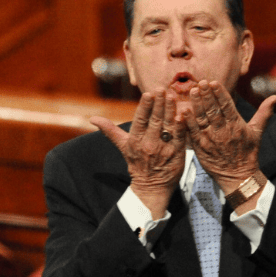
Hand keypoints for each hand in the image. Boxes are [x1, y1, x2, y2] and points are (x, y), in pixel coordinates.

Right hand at [90, 88, 186, 217]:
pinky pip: (180, 138)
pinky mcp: (177, 154)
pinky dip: (181, 127)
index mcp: (136, 140)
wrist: (151, 187)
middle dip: (159, 104)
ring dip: (170, 111)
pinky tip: (183, 115)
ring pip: (167, 126)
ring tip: (172, 97)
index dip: (144, 106)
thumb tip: (92, 119)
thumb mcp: (122, 146)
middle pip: (155, 120)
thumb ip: (110, 130)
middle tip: (162, 89)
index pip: (140, 120)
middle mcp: (149, 144)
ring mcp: (164, 149)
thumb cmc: (137, 163)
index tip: (148, 93)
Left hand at [181, 80, 275, 193]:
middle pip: (213, 109)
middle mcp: (223, 131)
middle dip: (207, 95)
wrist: (238, 176)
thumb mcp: (257, 132)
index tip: (213, 82)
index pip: (227, 105)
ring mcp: (211, 139)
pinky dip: (188, 121)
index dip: (219, 93)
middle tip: (201, 83)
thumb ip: (264, 113)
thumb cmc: (248, 152)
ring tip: (193, 91)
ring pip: (202, 118)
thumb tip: (275, 97)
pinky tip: (184, 110)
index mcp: (236, 125)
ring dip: (197, 104)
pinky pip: (193, 132)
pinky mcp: (201, 147)